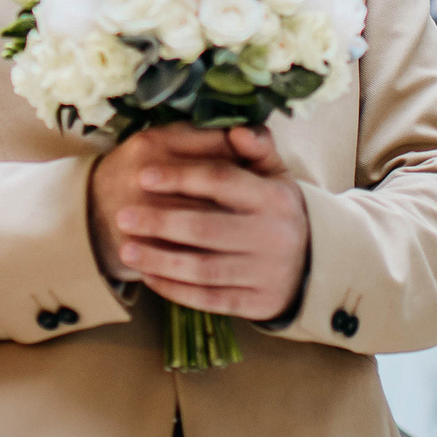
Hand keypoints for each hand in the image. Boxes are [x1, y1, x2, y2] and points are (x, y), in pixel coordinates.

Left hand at [88, 126, 309, 321]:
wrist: (314, 264)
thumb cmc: (277, 210)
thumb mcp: (275, 174)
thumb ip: (256, 147)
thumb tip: (237, 131)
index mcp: (275, 197)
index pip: (222, 181)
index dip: (181, 177)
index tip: (143, 176)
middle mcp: (274, 235)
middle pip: (206, 228)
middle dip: (160, 223)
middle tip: (122, 216)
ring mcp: (266, 273)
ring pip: (204, 269)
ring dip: (160, 260)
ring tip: (126, 250)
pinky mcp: (258, 305)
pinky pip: (210, 300)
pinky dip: (176, 290)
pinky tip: (149, 277)